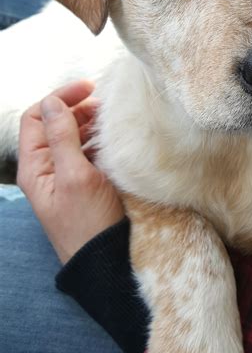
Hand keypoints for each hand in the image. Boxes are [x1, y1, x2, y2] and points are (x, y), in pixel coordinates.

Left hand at [17, 80, 123, 263]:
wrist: (106, 262)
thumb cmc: (88, 224)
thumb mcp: (74, 177)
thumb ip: (62, 137)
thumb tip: (52, 102)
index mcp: (34, 167)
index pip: (36, 117)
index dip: (59, 98)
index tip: (89, 89)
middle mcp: (47, 169)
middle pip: (55, 124)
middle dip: (78, 109)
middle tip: (106, 105)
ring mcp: (67, 177)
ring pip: (74, 137)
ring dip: (91, 124)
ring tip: (113, 122)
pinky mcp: (87, 184)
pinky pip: (89, 153)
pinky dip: (101, 142)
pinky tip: (116, 142)